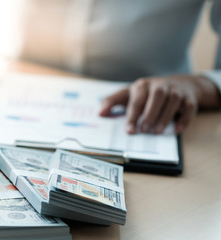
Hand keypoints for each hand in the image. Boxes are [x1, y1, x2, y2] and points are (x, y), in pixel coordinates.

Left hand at [99, 75, 219, 133]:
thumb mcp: (128, 94)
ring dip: (165, 116)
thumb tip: (99, 113)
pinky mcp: (189, 98)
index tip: (129, 131)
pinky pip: (189, 107)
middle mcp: (159, 85)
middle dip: (149, 115)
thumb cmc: (147, 93)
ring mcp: (175, 90)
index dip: (132, 116)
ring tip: (157, 132)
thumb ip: (112, 102)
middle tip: (143, 131)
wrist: (178, 84)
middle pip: (156, 97)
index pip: (136, 100)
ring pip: (172, 101)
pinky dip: (184, 118)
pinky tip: (177, 130)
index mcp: (142, 86)